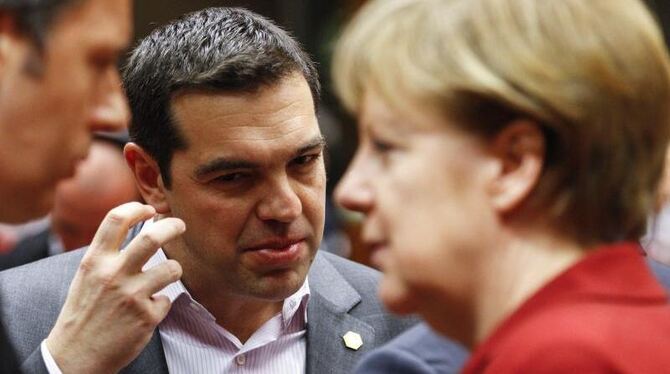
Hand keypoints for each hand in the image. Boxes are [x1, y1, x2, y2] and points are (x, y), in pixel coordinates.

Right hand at [45, 202, 184, 372]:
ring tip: (168, 274)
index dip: (138, 208)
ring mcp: (131, 295)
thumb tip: (139, 226)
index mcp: (95, 261)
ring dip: (175, 269)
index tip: (151, 209)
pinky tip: (148, 310)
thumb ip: (109, 253)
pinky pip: (167, 300)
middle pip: (153, 237)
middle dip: (173, 226)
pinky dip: (161, 303)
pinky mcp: (147, 316)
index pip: (116, 219)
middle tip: (180, 225)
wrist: (76, 355)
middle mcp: (113, 274)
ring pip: (172, 268)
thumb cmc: (84, 312)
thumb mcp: (88, 275)